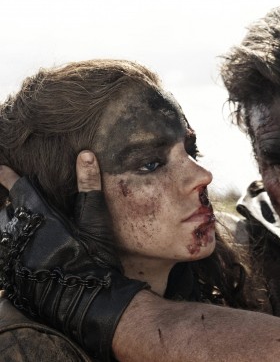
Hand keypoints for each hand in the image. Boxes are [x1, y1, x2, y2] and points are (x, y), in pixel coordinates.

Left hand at [0, 151, 146, 361]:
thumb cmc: (95, 257)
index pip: (17, 189)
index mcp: (39, 217)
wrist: (89, 300)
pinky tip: (16, 250)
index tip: (1, 168)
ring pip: (2, 234)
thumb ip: (88, 186)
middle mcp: (20, 235)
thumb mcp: (95, 221)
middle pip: (4, 212)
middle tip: (9, 200)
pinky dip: (7, 248)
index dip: (7, 176)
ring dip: (6, 227)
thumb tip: (86, 154)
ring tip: (15, 225)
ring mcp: (13, 257)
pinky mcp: (12, 275)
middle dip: (6, 204)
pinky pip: (3, 257)